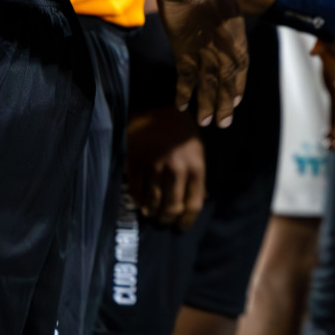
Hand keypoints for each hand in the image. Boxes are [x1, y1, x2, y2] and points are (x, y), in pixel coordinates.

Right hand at [126, 107, 206, 229]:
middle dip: (168, 220)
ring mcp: (155, 168)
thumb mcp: (198, 150)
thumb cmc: (181, 130)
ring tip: (152, 214)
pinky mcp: (136, 165)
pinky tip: (141, 203)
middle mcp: (177, 170)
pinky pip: (136, 192)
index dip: (187, 220)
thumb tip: (199, 200)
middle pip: (172, 209)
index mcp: (196, 166)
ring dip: (152, 213)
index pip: (194, 204)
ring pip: (153, 204)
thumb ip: (197, 175)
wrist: (157, 107)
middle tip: (165, 221)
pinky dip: (138, 202)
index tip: (181, 226)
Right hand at [158, 0, 247, 127]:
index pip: (241, 66)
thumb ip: (223, 18)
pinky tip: (183, 107)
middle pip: (227, 81)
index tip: (235, 98)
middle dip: (225, 103)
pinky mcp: (185, 51)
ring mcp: (205, 51)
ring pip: (208, 85)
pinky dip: (184, 93)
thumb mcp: (224, 1)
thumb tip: (220, 25)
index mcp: (236, 35)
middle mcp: (225, 48)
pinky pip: (186, 78)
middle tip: (224, 123)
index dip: (237, 84)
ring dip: (207, 105)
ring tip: (207, 123)